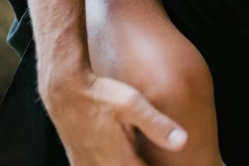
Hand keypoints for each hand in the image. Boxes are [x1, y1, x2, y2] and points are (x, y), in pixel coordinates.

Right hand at [43, 72, 187, 165]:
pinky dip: (110, 165)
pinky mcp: (78, 162)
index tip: (172, 164)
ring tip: (138, 157)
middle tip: (151, 157)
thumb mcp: (133, 105)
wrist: (65, 89)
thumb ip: (157, 125)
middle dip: (143, 165)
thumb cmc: (101, 94)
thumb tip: (183, 142)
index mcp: (119, 162)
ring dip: (128, 165)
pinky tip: (119, 157)